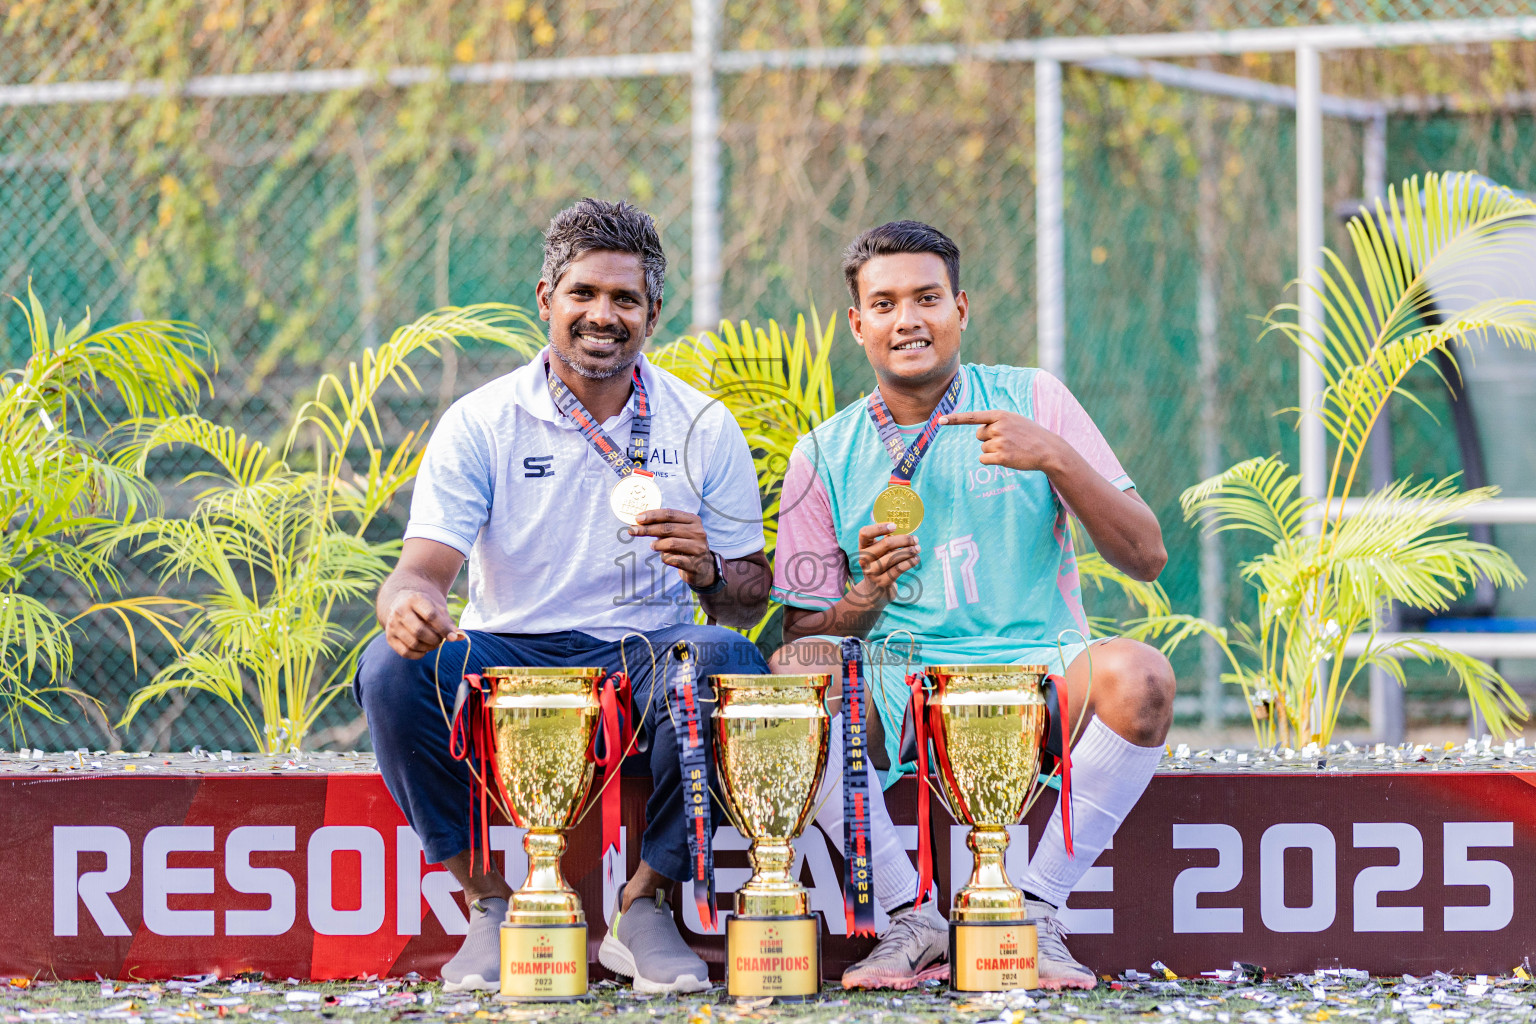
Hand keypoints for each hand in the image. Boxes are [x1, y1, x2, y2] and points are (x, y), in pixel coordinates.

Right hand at [384, 590, 464, 659]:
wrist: (402, 601)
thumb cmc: (425, 606)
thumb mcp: (438, 608)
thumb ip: (448, 622)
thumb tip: (460, 637)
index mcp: (414, 599)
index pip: (430, 616)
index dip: (443, 628)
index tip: (453, 637)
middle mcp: (400, 611)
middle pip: (420, 631)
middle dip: (435, 639)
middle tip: (441, 640)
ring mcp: (392, 625)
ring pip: (413, 643)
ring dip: (428, 648)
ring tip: (434, 643)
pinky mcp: (389, 637)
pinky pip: (405, 652)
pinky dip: (418, 655)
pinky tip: (424, 649)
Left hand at [629, 508, 715, 588]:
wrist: (703, 567)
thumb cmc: (685, 545)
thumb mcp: (679, 532)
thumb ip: (664, 526)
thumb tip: (640, 521)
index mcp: (693, 520)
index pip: (670, 514)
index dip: (652, 515)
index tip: (637, 518)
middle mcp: (698, 532)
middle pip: (668, 528)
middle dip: (648, 529)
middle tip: (633, 530)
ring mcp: (698, 548)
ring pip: (671, 543)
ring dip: (657, 545)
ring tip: (653, 546)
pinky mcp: (695, 563)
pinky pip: (673, 559)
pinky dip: (665, 558)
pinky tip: (665, 557)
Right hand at [856, 522, 919, 596]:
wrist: (873, 592)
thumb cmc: (880, 565)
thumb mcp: (878, 553)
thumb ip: (886, 541)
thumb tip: (905, 528)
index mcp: (862, 547)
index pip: (865, 533)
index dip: (879, 527)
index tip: (894, 526)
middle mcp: (864, 559)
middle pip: (886, 544)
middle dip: (904, 539)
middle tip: (915, 539)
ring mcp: (872, 572)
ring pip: (894, 557)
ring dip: (909, 551)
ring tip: (918, 548)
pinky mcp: (882, 582)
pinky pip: (899, 569)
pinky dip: (910, 562)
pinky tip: (916, 559)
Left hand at [940, 408, 1064, 472]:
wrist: (1048, 449)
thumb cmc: (1030, 434)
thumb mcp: (1014, 420)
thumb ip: (996, 422)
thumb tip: (978, 433)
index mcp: (1000, 415)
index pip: (972, 417)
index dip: (954, 419)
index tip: (939, 420)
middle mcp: (998, 427)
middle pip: (978, 435)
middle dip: (988, 439)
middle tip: (1008, 441)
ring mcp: (999, 442)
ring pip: (983, 449)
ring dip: (993, 451)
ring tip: (1011, 448)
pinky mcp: (1001, 457)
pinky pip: (984, 460)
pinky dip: (991, 461)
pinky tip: (1007, 458)